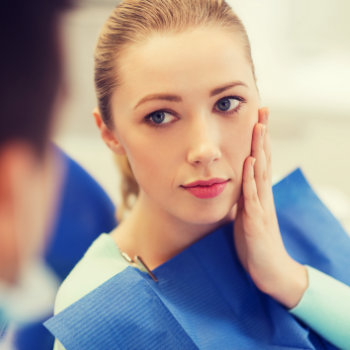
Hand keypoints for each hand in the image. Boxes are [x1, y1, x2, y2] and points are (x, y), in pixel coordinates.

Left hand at [234, 107, 307, 308]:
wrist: (269, 270)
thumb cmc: (255, 243)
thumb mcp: (247, 216)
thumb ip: (243, 199)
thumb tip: (235, 186)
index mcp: (258, 194)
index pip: (259, 161)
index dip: (259, 141)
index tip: (257, 118)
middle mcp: (262, 196)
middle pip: (262, 160)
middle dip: (262, 135)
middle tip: (262, 110)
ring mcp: (261, 207)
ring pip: (259, 172)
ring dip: (258, 149)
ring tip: (258, 126)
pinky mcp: (256, 221)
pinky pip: (252, 196)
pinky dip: (250, 178)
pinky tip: (248, 162)